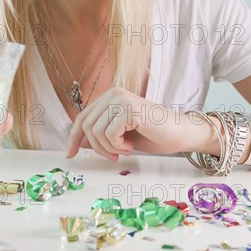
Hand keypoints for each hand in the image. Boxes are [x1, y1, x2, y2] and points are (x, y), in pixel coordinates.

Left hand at [66, 87, 187, 160]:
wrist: (180, 134)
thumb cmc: (153, 134)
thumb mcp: (120, 135)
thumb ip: (101, 134)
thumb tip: (79, 142)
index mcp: (110, 97)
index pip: (82, 118)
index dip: (74, 138)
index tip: (70, 155)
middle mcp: (113, 93)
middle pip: (87, 126)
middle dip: (98, 148)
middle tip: (115, 156)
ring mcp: (121, 99)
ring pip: (97, 132)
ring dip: (110, 148)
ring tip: (126, 149)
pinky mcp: (129, 109)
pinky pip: (110, 134)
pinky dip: (118, 146)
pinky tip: (131, 145)